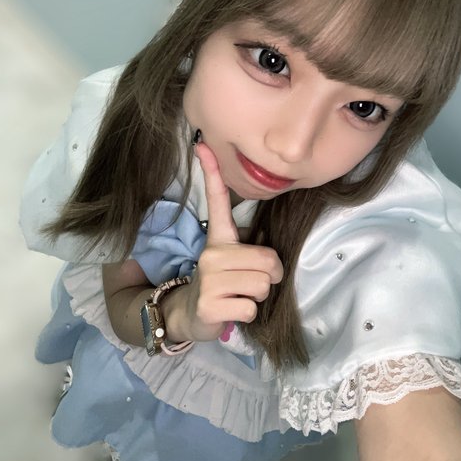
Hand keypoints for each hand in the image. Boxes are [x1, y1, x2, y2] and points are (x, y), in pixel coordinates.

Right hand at [181, 141, 283, 341]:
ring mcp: (208, 279)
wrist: (192, 315)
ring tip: (240, 296)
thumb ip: (251, 250)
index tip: (202, 146)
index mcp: (219, 238)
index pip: (216, 200)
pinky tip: (232, 311)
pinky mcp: (209, 305)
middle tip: (248, 283)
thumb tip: (265, 246)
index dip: (211, 173)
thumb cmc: (224, 284)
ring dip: (258, 297)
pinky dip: (248, 314)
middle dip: (268, 278)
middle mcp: (211, 254)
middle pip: (268, 261)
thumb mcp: (233, 260)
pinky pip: (251, 308)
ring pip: (262, 285)